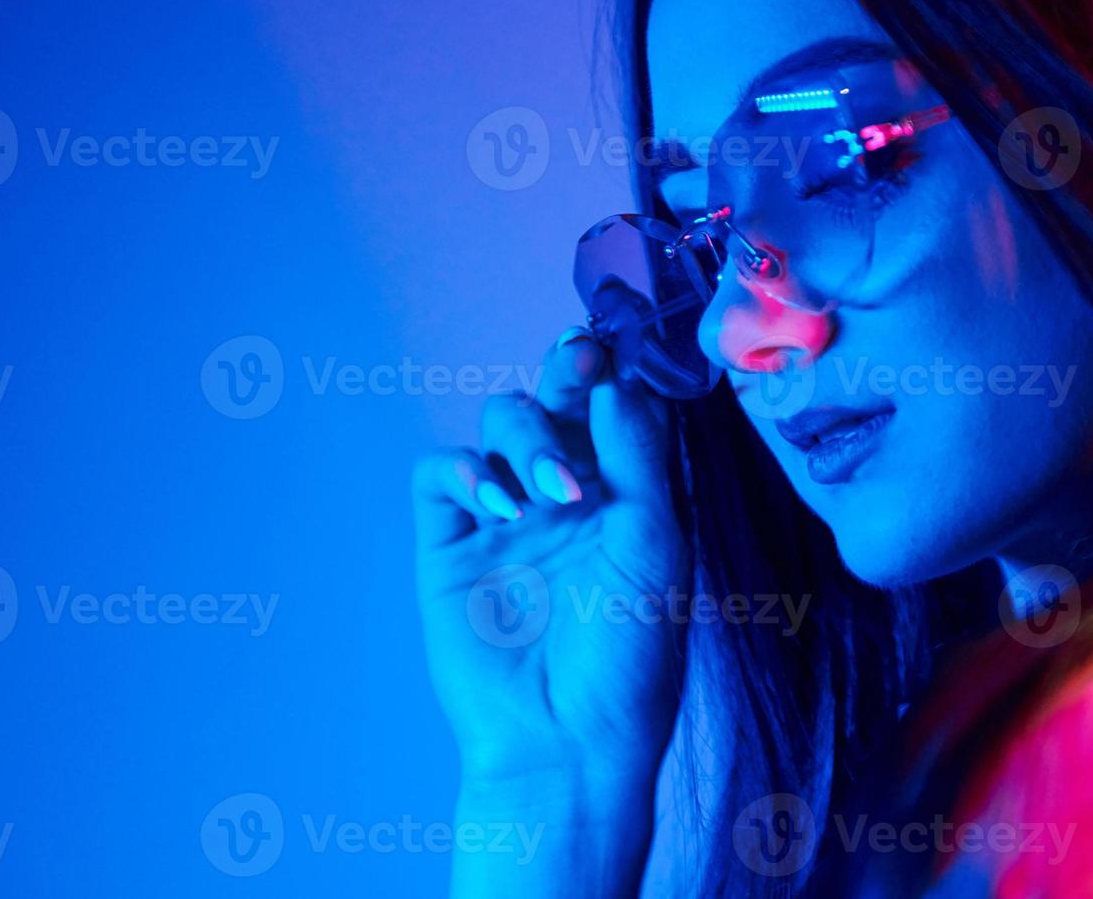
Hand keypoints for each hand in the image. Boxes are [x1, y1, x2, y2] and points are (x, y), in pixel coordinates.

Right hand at [413, 329, 687, 788]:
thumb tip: (615, 381)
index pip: (611, 407)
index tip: (615, 354)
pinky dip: (463, 471)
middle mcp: (563, 495)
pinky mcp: (449, 546)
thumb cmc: (628, 653)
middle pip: (554, 400)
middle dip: (566, 371)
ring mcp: (505, 517)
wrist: (566, 738)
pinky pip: (439, 474)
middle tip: (578, 360)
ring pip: (499, 423)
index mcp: (623, 493)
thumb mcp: (653, 544)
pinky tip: (501, 507)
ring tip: (552, 493)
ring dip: (526, 435)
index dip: (612, 374)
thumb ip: (636, 457)